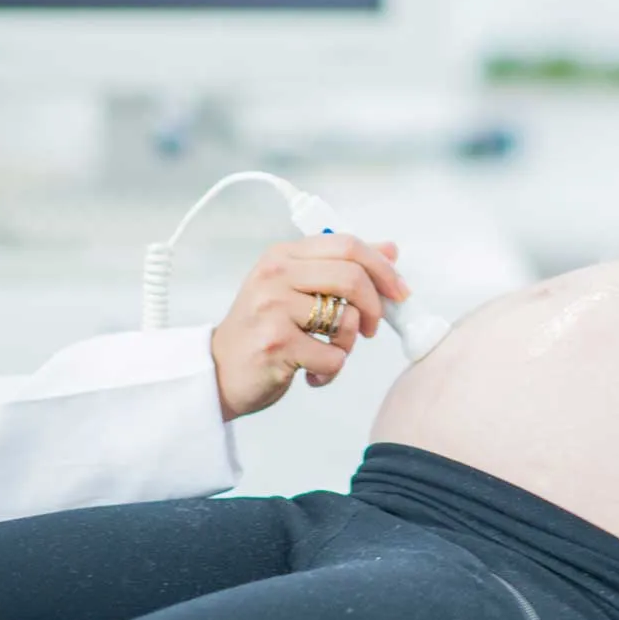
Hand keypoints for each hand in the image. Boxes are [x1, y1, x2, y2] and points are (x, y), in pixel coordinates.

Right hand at [210, 235, 407, 420]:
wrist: (219, 372)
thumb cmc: (264, 329)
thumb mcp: (297, 288)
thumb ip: (340, 266)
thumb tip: (391, 249)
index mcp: (283, 255)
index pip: (347, 245)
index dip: (382, 268)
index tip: (399, 292)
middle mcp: (275, 274)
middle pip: (352, 277)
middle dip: (375, 307)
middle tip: (370, 329)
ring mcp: (273, 308)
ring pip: (346, 318)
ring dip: (348, 344)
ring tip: (329, 352)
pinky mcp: (276, 344)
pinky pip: (333, 356)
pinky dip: (331, 371)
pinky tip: (311, 374)